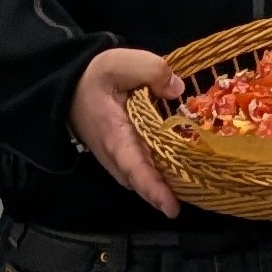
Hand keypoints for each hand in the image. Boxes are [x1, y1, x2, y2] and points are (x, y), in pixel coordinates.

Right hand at [71, 46, 184, 217]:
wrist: (70, 87)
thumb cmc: (95, 77)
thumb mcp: (120, 63)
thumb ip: (150, 70)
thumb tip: (176, 89)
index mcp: (114, 135)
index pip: (134, 167)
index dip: (153, 188)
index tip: (171, 208)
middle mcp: (116, 156)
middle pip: (142, 182)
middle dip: (167, 193)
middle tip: (200, 196)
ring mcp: (119, 160)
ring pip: (144, 180)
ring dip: (166, 185)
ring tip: (197, 186)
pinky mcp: (125, 157)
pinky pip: (145, 171)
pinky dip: (163, 174)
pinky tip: (185, 169)